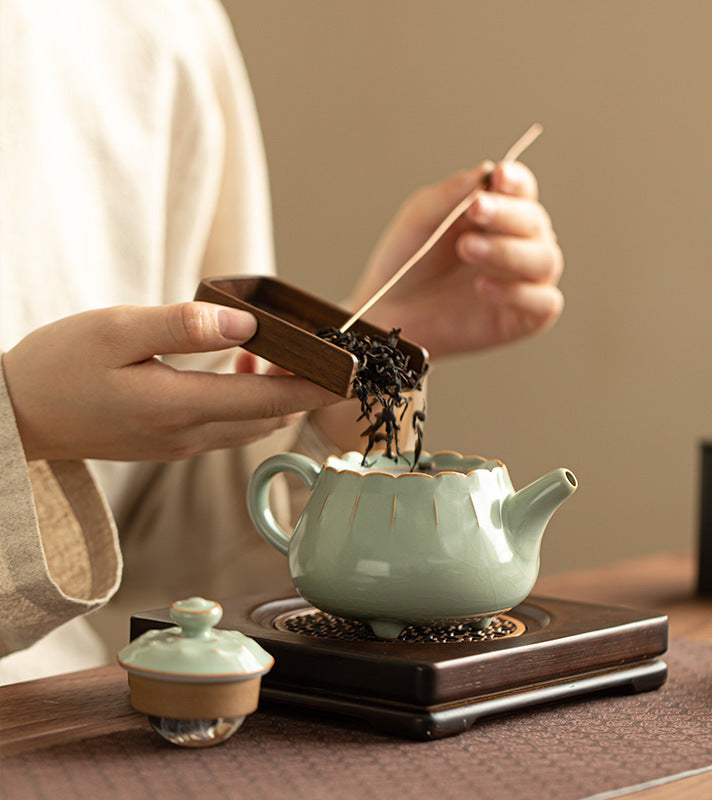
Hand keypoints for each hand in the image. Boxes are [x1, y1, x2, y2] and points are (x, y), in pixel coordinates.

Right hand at [2, 302, 339, 461]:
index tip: (353, 369)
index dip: (318, 384)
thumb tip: (246, 324)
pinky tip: (242, 364)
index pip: (272, 398)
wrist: (16, 418)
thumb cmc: (59, 366)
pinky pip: (229, 424)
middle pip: (272, 415)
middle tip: (329, 351)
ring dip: (279, 392)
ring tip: (288, 350)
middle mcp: (190, 434)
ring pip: (254, 422)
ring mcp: (182, 444)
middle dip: (308, 388)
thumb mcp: (116, 331)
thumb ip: (184, 326)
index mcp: (182, 406)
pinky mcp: (171, 442)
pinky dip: (251, 399)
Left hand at [350, 161, 563, 357]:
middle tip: (474, 209)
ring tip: (467, 248)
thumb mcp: (420, 220)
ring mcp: (525, 281)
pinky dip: (518, 293)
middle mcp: (519, 244)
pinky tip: (484, 287)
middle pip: (535, 222)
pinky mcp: (525, 318)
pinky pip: (544, 302)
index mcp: (498, 214)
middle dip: (506, 214)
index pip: (522, 190)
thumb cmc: (407, 263)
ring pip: (545, 259)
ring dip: (508, 251)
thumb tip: (484, 171)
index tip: (499, 177)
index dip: (516, 181)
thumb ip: (450, 195)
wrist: (390, 313)